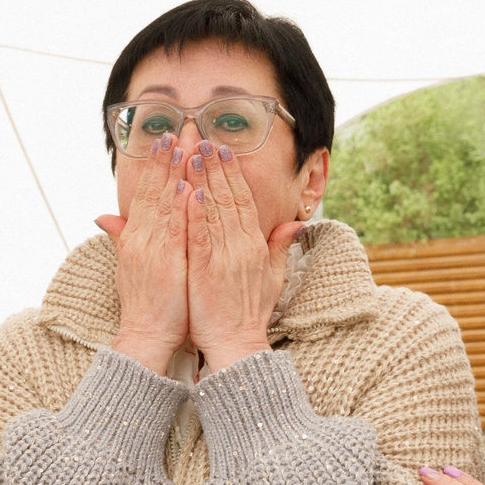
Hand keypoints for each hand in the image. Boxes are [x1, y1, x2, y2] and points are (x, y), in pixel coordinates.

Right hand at [97, 134, 191, 369]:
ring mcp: (153, 250)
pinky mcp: (166, 264)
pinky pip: (174, 231)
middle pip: (154, 192)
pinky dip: (179, 209)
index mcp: (135, 239)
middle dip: (166, 160)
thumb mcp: (128, 266)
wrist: (144, 336)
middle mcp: (141, 239)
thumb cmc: (144, 305)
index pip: (146, 194)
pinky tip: (186, 188)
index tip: (166, 141)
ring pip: (164, 204)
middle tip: (177, 130)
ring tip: (183, 146)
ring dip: (174, 174)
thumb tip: (103, 217)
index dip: (156, 167)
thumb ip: (121, 238)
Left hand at [185, 140, 305, 372]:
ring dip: (203, 180)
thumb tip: (295, 225)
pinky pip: (202, 236)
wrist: (237, 345)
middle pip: (229, 198)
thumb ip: (280, 248)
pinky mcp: (207, 271)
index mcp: (255, 246)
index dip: (234, 174)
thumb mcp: (273, 278)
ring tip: (192, 154)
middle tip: (203, 139)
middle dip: (216, 167)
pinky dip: (196, 214)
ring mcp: (225, 258)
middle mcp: (242, 247)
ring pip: (214, 211)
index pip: (244, 201)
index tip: (223, 150)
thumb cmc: (250, 314)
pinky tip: (188, 193)